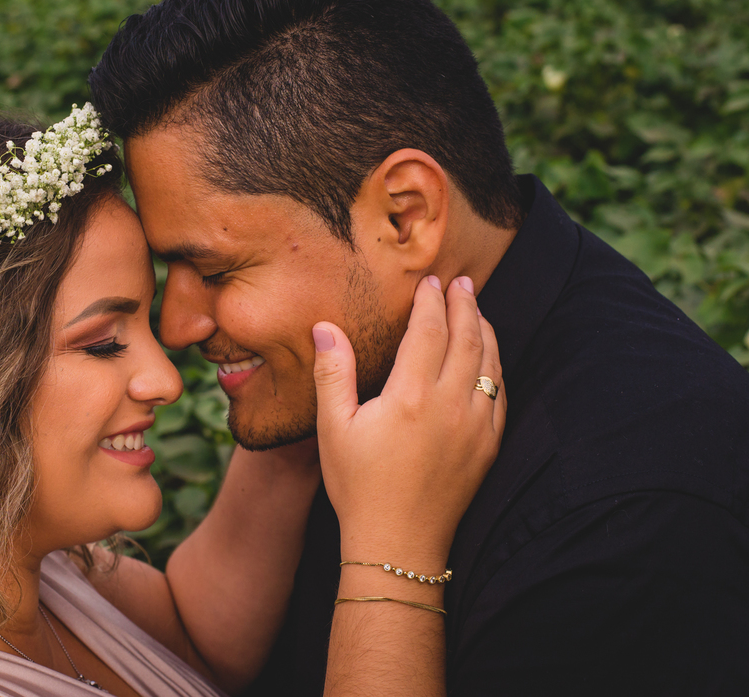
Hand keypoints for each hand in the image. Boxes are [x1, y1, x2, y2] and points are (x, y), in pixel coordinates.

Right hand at [312, 275, 505, 567]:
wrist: (398, 543)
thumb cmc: (357, 486)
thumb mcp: (332, 428)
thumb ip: (333, 373)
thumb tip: (325, 327)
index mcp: (410, 396)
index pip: (428, 331)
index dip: (431, 301)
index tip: (430, 281)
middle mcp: (450, 405)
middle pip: (466, 338)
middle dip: (465, 305)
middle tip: (463, 282)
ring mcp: (475, 427)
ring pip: (489, 363)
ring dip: (485, 330)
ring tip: (477, 310)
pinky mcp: (488, 447)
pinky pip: (500, 394)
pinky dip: (495, 367)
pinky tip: (487, 359)